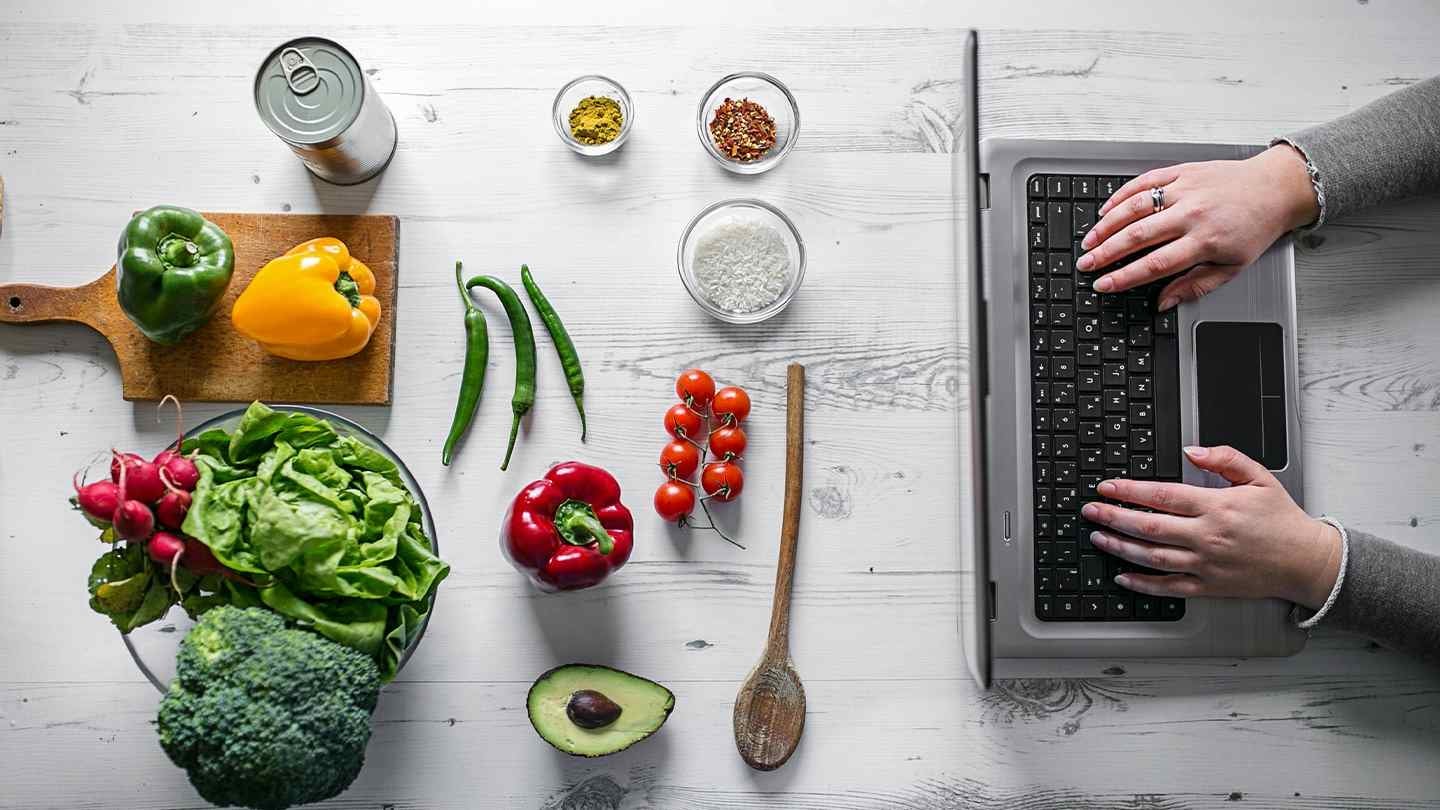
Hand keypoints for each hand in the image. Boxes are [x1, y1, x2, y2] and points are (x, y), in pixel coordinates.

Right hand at [1075, 145, 1318, 309]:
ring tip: (1090, 241)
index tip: (1104, 284)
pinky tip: (1106, 210)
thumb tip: (1163, 302)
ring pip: (1135, 208)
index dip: (1124, 277)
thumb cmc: (1254, 227)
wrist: (1275, 188)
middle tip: (1086, 264)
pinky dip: (1121, 196)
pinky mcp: (1182, 172)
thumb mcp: (1232, 267)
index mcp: (1205, 241)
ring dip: (1107, 226)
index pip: (1154, 264)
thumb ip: (1195, 286)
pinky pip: (1144, 182)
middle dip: (1105, 253)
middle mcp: (1192, 213)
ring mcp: (1185, 190)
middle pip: (1137, 236)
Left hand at [1079, 445, 1342, 608]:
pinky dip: (1142, 584)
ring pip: (1152, 557)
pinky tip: (1122, 576)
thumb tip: (1191, 450)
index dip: (1129, 491)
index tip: (1107, 487)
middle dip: (1113, 517)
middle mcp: (1207, 537)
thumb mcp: (1259, 477)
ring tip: (1098, 538)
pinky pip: (1168, 588)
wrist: (1306, 561)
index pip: (1162, 496)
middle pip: (1148, 527)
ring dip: (1120, 548)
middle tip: (1091, 511)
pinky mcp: (1209, 587)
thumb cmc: (1282, 519)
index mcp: (1217, 507)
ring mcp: (1206, 564)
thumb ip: (1225, 458)